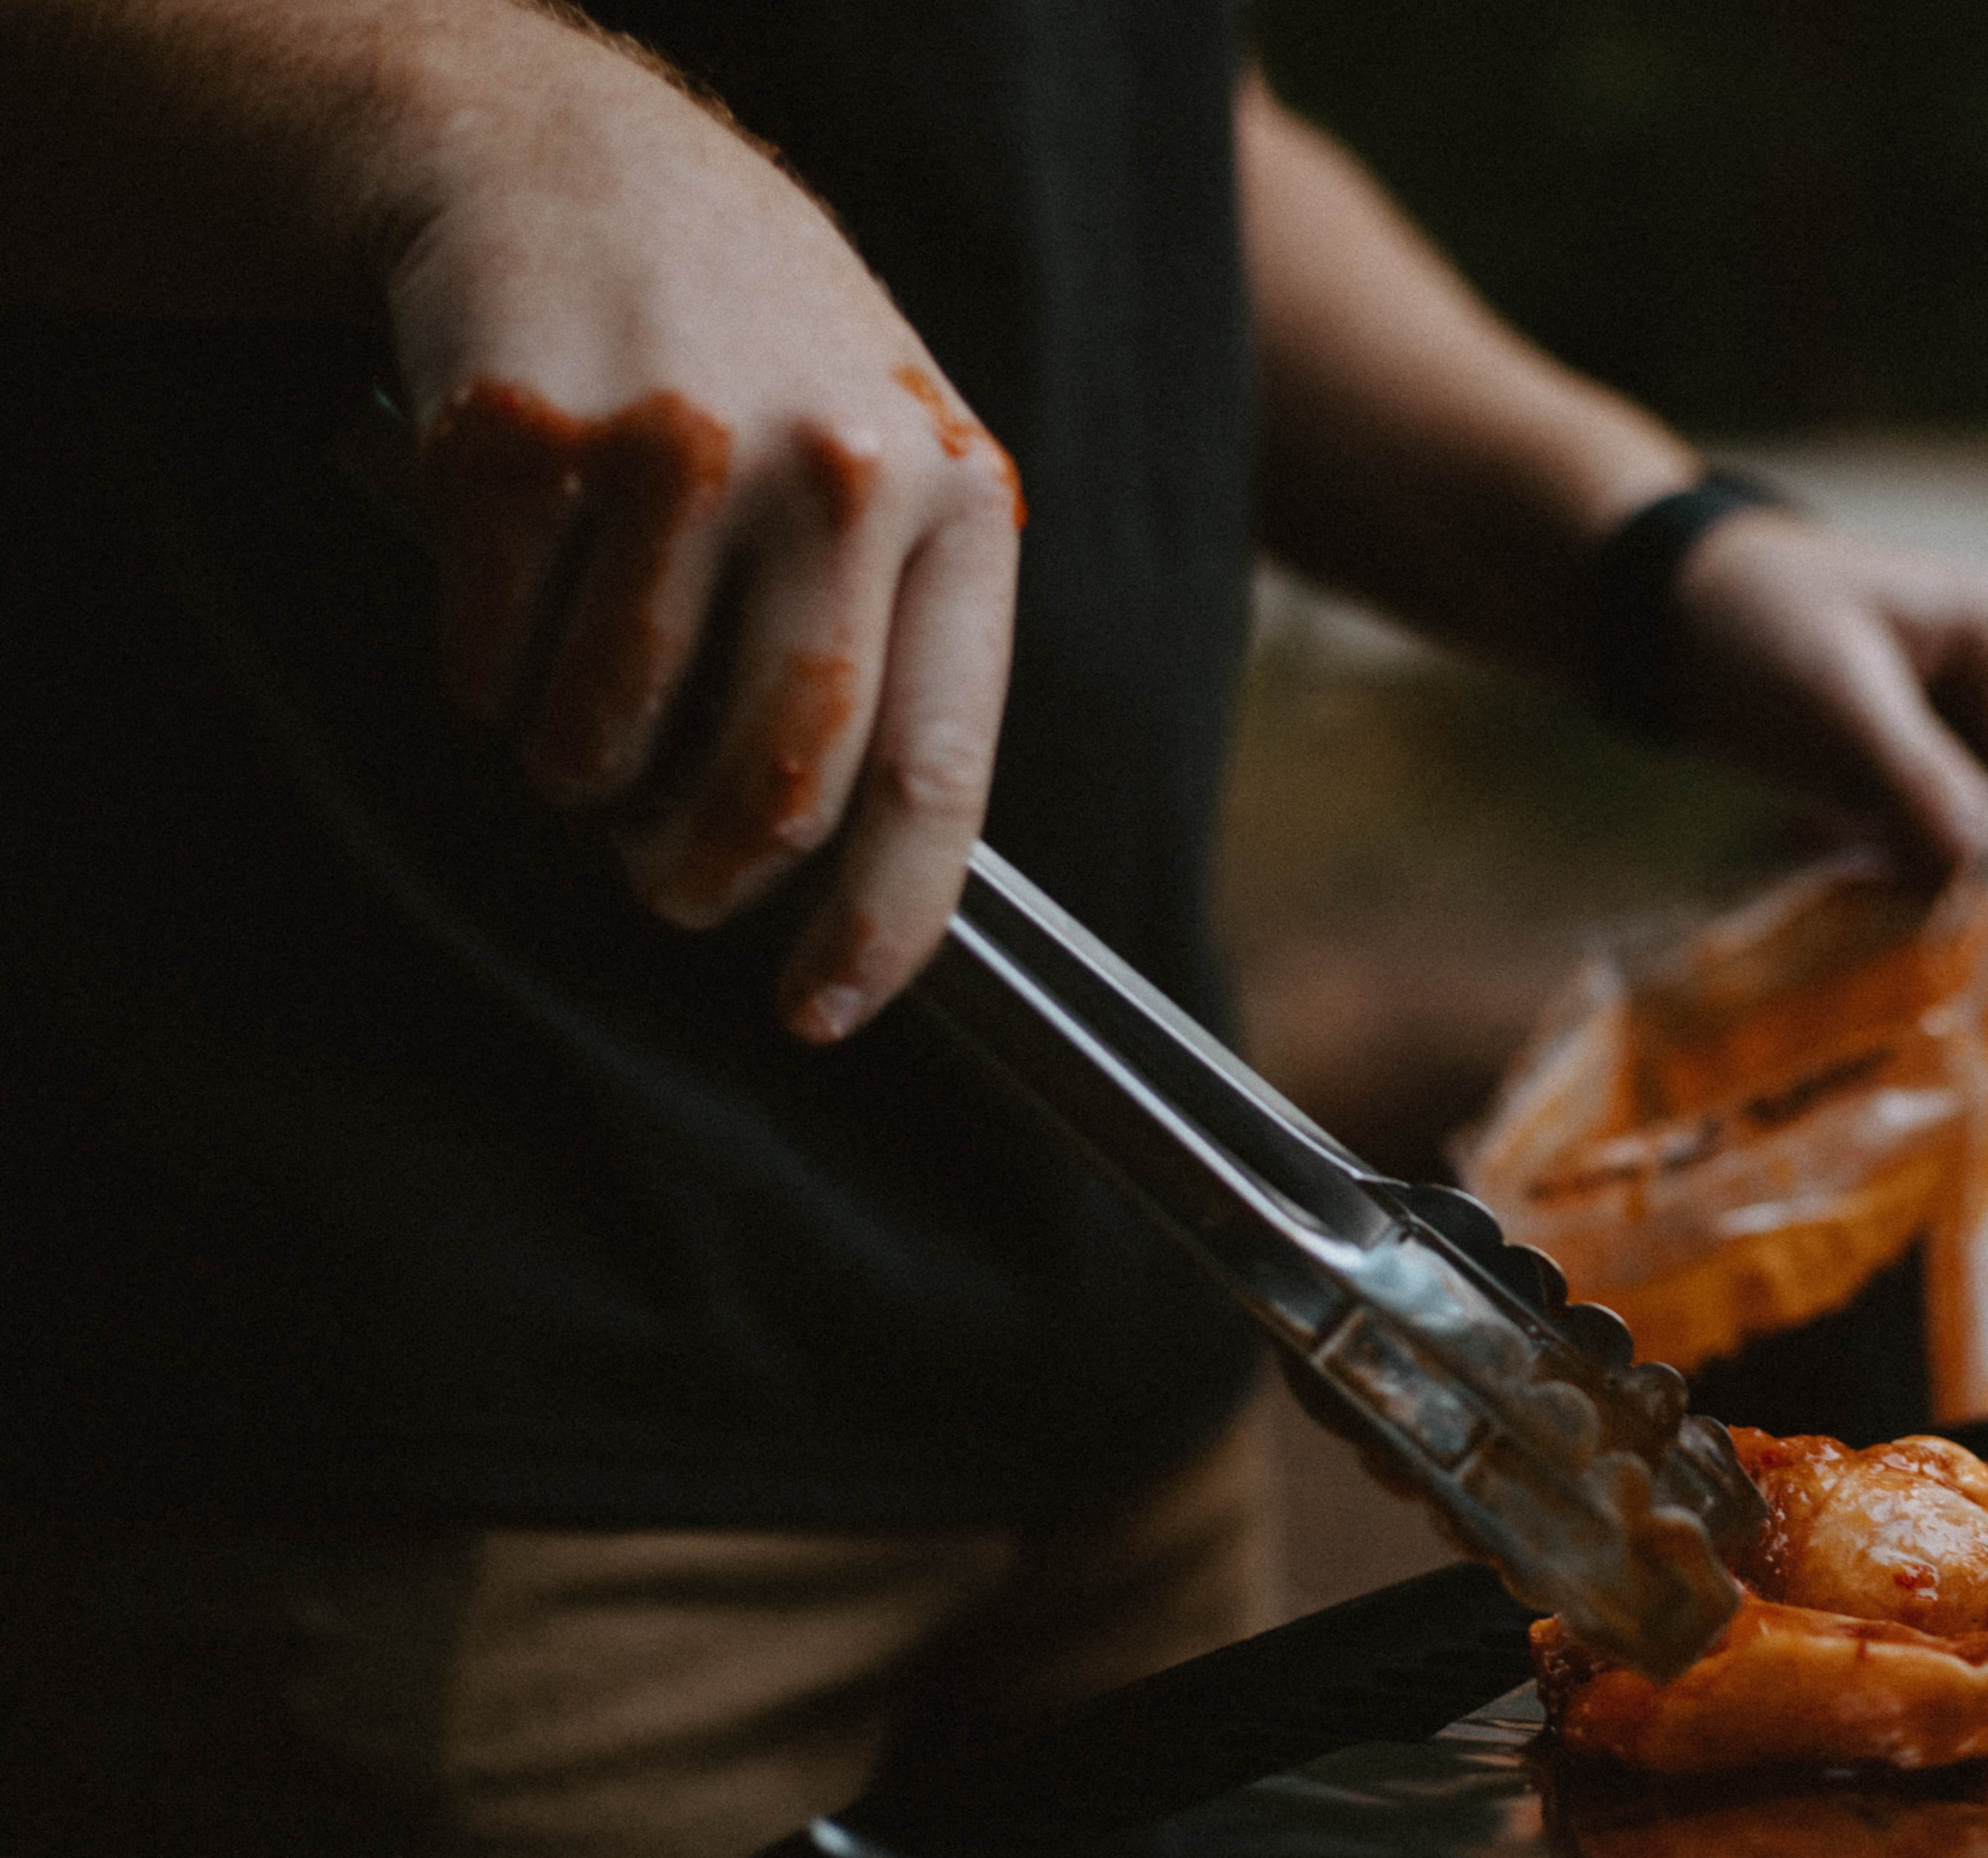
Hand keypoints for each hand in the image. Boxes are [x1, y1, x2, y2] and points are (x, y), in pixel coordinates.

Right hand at [388, 18, 1022, 1042]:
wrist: (579, 162)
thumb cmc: (756, 358)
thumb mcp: (888, 463)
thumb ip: (902, 643)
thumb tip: (863, 876)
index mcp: (951, 499)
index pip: (933, 774)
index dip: (877, 926)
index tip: (823, 1013)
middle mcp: (832, 474)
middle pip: (774, 785)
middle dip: (705, 881)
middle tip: (665, 890)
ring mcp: (673, 451)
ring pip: (608, 742)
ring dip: (578, 776)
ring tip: (583, 712)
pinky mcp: (519, 441)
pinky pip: (489, 662)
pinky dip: (485, 681)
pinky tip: (509, 603)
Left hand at [1668, 513, 1987, 865]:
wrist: (1682, 612)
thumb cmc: (1760, 617)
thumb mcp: (1835, 686)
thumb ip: (1912, 768)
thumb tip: (1981, 855)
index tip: (1898, 863)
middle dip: (1937, 848)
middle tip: (1841, 840)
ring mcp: (1971, 727)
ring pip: (1973, 840)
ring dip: (1901, 857)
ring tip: (1821, 827)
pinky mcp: (1927, 766)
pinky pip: (1931, 841)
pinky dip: (1880, 852)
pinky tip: (1818, 826)